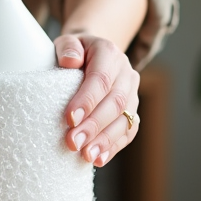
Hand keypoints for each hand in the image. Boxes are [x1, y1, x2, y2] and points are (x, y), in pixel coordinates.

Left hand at [55, 32, 139, 166]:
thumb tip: (69, 62)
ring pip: (125, 119)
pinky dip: (114, 147)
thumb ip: (67, 47)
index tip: (70, 119)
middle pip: (115, 102)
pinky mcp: (132, 111)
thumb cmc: (74, 51)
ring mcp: (132, 93)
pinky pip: (129, 132)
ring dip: (105, 140)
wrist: (91, 54)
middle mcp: (126, 73)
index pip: (101, 79)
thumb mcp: (67, 41)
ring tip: (86, 155)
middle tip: (73, 142)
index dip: (87, 100)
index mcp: (109, 53)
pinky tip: (99, 159)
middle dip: (94, 125)